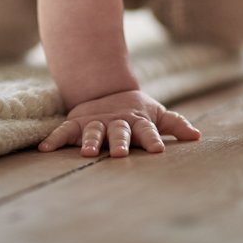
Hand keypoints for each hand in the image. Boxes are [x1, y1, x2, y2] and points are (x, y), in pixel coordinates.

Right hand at [38, 89, 201, 157]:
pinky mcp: (77, 122)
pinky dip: (54, 139)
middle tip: (119, 154)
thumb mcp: (157, 114)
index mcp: (137, 122)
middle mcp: (116, 123)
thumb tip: (197, 136)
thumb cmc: (137, 110)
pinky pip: (64, 131)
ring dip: (89, 140)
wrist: (107, 89)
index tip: (158, 150)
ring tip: (87, 153)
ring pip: (92, 131)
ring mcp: (95, 122)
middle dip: (119, 142)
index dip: (153, 139)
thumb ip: (175, 125)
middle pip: (119, 132)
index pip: (148, 131)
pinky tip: (45, 149)